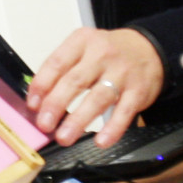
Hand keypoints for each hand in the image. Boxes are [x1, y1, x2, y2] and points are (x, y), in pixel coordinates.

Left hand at [25, 28, 164, 147]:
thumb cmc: (110, 53)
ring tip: (65, 137)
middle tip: (44, 125)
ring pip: (98, 97)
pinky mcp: (138, 90)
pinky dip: (112, 128)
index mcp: (82, 41)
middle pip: (75, 81)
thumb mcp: (84, 49)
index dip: (42, 85)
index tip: (33, 105)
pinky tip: (101, 140)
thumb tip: (39, 100)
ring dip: (79, 120)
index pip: (57, 63)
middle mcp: (102, 54)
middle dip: (56, 104)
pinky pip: (124, 112)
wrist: (149, 49)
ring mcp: (121, 72)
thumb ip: (63, 70)